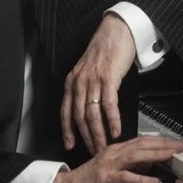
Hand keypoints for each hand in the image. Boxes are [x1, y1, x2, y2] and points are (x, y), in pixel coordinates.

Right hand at [42, 135, 182, 182]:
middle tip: (181, 146)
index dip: (160, 140)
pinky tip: (153, 181)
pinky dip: (140, 179)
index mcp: (115, 149)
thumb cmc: (88, 180)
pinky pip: (125, 178)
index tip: (176, 142)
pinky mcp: (104, 179)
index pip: (141, 141)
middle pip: (141, 145)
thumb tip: (149, 165)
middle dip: (163, 144)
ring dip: (155, 155)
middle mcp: (113, 153)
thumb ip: (130, 165)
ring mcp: (108, 165)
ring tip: (171, 156)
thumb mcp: (113, 169)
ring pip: (135, 156)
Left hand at [60, 12, 135, 153]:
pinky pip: (109, 104)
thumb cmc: (105, 50)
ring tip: (104, 146)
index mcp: (73, 81)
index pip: (66, 111)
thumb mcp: (88, 70)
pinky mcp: (109, 78)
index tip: (70, 145)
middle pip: (79, 117)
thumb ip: (85, 87)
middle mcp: (80, 82)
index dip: (67, 130)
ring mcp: (93, 80)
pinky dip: (112, 120)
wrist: (116, 31)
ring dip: (98, 133)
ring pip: (92, 114)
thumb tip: (88, 107)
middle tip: (93, 151)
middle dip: (86, 137)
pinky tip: (116, 130)